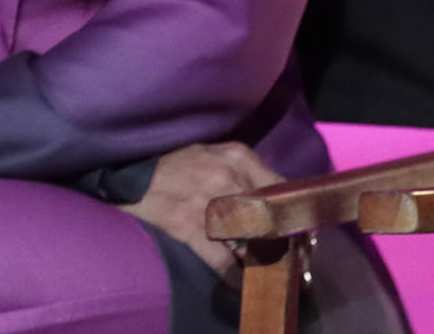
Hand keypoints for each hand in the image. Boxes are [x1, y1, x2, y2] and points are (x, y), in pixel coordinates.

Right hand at [119, 141, 284, 281]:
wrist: (135, 178)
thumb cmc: (179, 163)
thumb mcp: (217, 151)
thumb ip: (246, 166)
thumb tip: (274, 189)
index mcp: (239, 158)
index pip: (280, 186)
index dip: (292, 208)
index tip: (298, 223)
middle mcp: (231, 180)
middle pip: (271, 214)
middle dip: (282, 234)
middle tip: (289, 248)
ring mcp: (212, 207)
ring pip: (251, 239)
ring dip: (262, 254)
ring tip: (268, 263)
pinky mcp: (193, 230)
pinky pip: (223, 259)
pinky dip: (235, 274)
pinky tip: (242, 281)